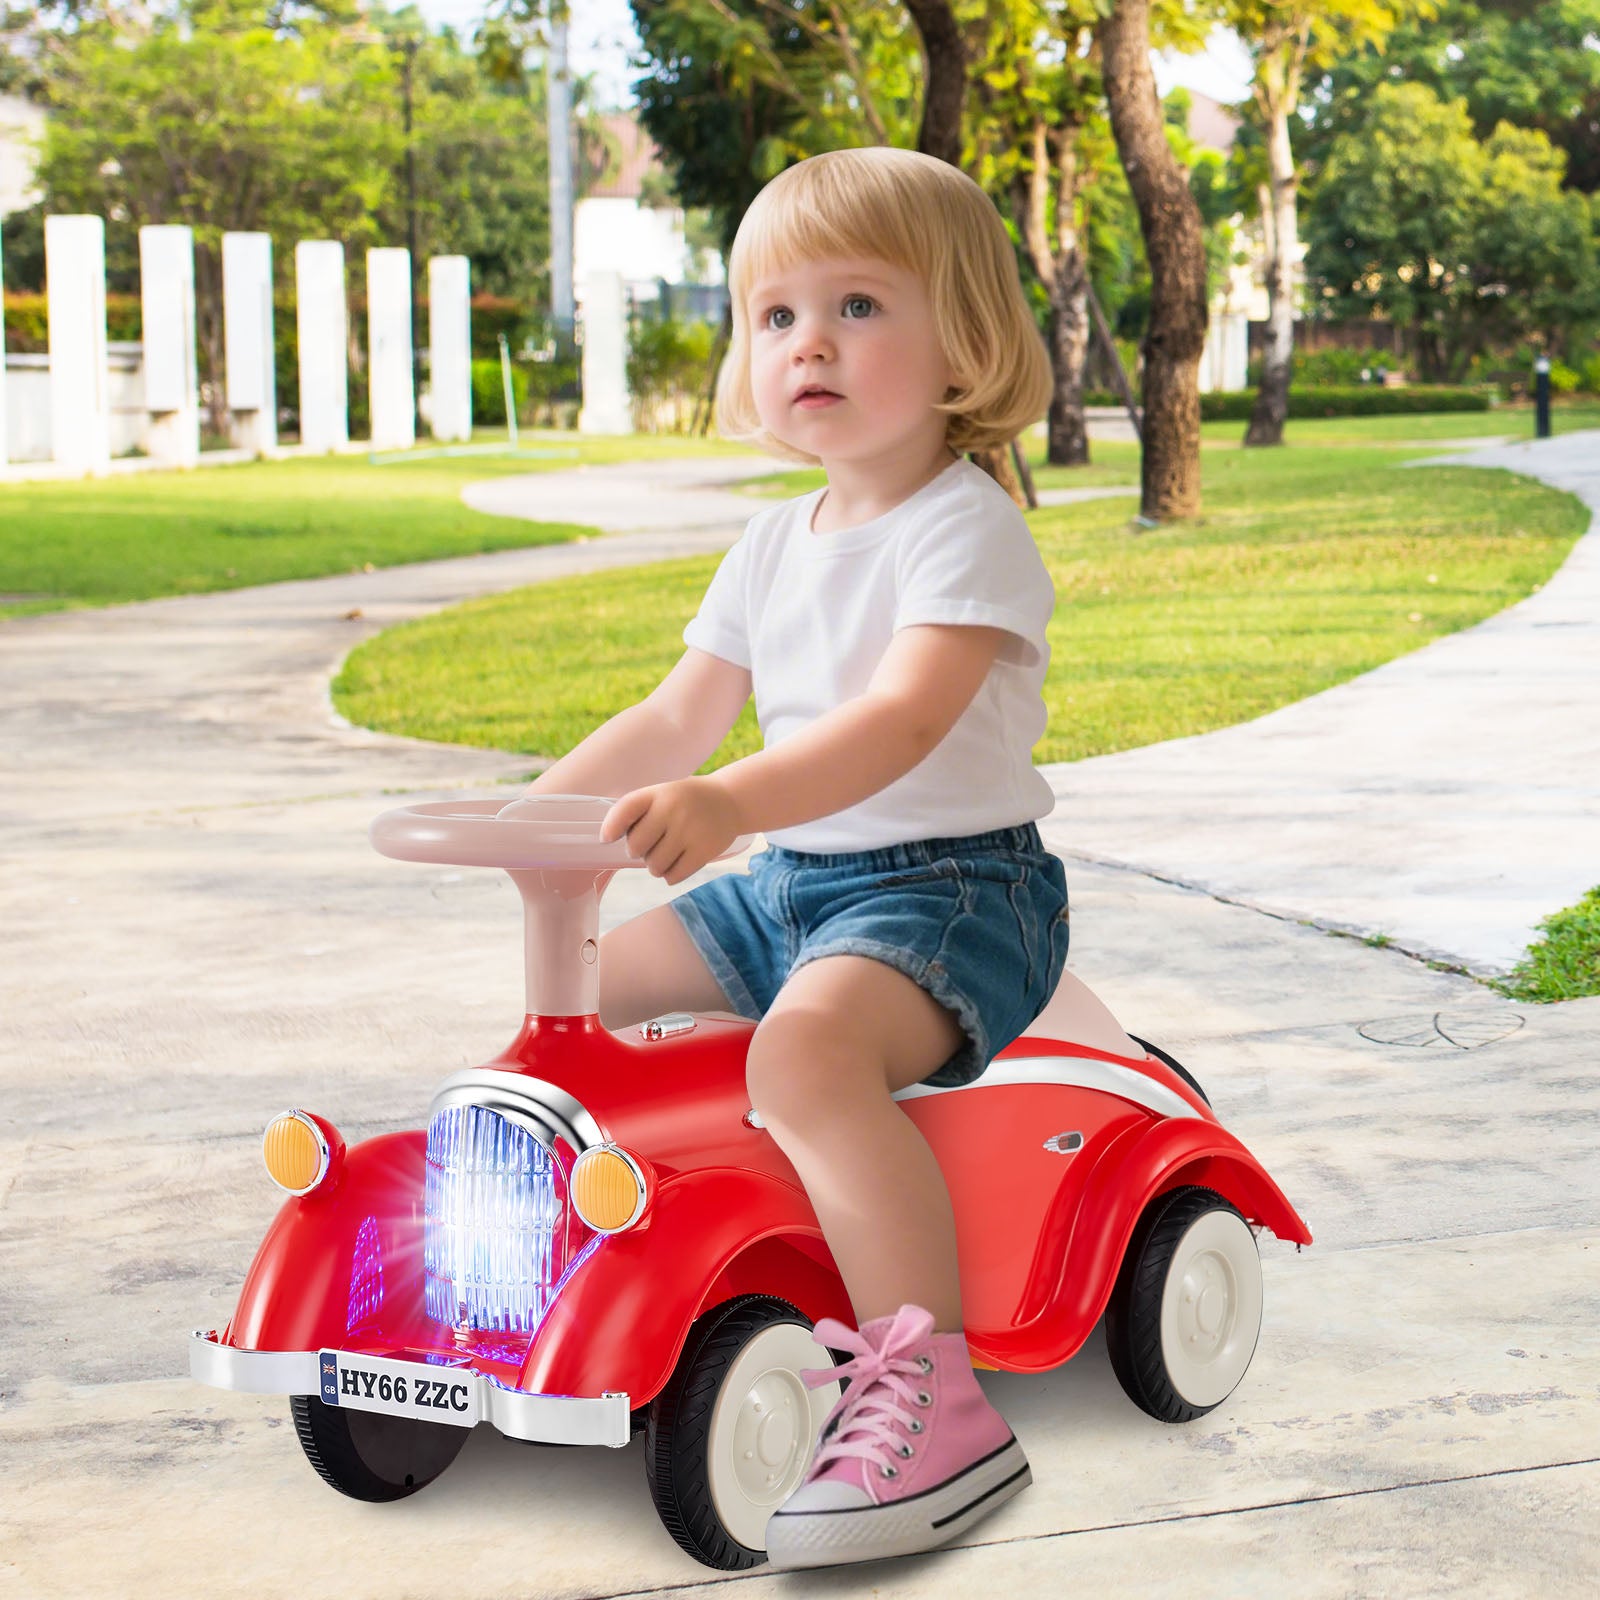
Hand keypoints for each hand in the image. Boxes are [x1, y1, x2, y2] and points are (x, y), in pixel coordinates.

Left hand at [599, 776, 743, 884]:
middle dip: (638, 852)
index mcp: (659, 793)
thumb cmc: (685, 802)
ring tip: (666, 854)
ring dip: (655, 866)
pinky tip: (677, 863)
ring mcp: (690, 830)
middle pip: (636, 847)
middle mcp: (674, 809)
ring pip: (654, 866)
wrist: (729, 801)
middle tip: (649, 846)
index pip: (626, 809)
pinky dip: (670, 875)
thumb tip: (608, 840)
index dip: (611, 827)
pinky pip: (674, 876)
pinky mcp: (705, 850)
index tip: (607, 839)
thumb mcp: (663, 794)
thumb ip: (638, 812)